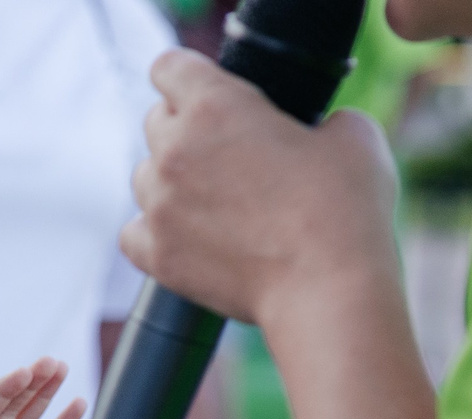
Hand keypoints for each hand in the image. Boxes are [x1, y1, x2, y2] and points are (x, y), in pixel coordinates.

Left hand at [120, 51, 397, 330]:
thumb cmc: (342, 207)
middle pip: (156, 122)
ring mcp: (158, 205)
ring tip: (215, 196)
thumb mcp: (350, 133)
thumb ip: (316, 117)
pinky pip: (133, 232)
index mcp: (216, 105)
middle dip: (186, 128)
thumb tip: (312, 131)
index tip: (202, 90)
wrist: (325, 284)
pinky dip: (155, 230)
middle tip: (224, 148)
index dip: (188, 76)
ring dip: (171, 180)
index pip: (170, 67)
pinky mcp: (155, 254)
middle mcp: (174, 151)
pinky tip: (188, 233)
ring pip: (144, 177)